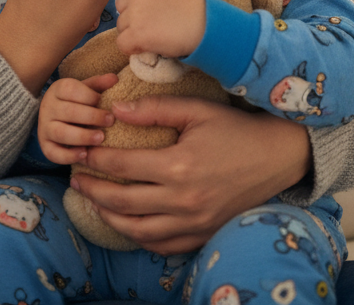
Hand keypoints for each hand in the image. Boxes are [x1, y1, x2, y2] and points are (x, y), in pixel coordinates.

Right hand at [37, 75, 117, 164]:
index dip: (89, 96)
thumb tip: (115, 79)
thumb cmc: (77, 101)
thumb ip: (99, 84)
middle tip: (110, 121)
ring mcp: (44, 127)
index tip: (104, 101)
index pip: (71, 90)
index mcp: (58, 89)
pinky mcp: (45, 146)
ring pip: (60, 132)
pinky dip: (69, 156)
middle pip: (68, 112)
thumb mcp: (86, 89)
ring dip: (82, 136)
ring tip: (101, 138)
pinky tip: (85, 154)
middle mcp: (48, 107)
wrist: (55, 116)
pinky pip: (53, 153)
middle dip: (91, 117)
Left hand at [72, 96, 310, 254]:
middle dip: (93, 190)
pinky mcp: (202, 235)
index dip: (96, 160)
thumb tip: (116, 110)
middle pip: (122, 203)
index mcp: (178, 166)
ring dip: (109, 217)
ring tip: (94, 202)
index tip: (82, 151)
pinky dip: (138, 236)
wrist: (277, 157)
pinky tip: (127, 222)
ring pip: (137, 230)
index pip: (122, 166)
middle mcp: (182, 200)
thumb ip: (155, 109)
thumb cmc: (236, 128)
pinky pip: (161, 245)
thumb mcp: (197, 109)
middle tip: (77, 179)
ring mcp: (193, 222)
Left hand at [110, 0, 206, 58]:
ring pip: (121, 26)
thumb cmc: (188, 7)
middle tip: (154, 19)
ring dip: (134, 31)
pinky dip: (132, 47)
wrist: (205, 26)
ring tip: (157, 30)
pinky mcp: (137, 33)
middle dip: (131, 14)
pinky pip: (122, 43)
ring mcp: (137, 13)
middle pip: (119, 5)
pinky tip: (149, 43)